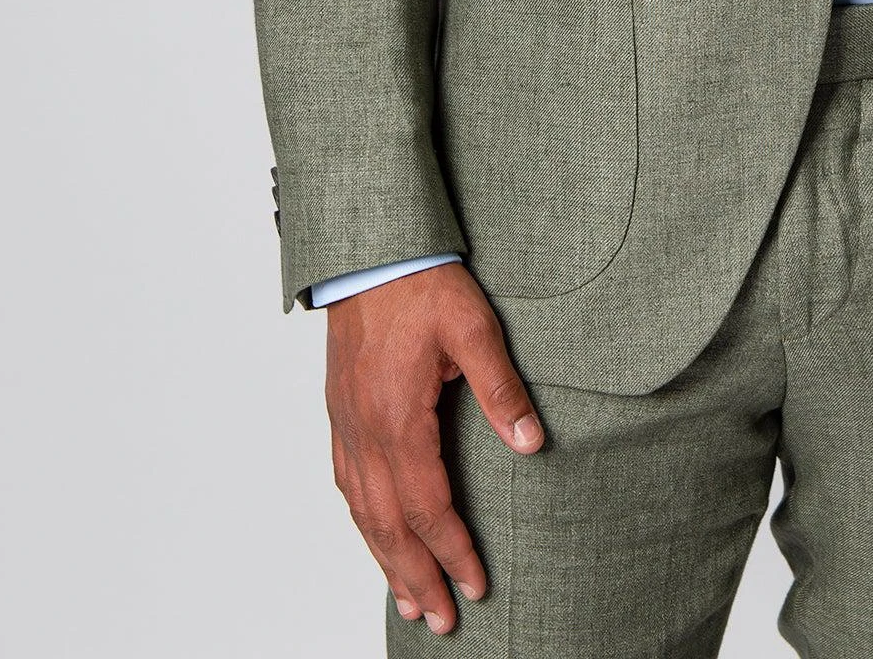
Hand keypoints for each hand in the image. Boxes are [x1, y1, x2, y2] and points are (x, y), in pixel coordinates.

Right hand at [325, 262, 544, 634]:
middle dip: (417, 576)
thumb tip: (533, 444)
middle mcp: (365, 431)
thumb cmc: (423, 283)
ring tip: (410, 599)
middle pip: (389, 525)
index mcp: (399, 418)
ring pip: (362, 512)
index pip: (428, 506)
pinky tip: (375, 535)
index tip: (476, 586)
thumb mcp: (475, 327)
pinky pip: (346, 484)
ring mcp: (346, 424)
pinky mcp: (340, 412)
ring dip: (386, 560)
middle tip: (443, 620)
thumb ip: (502, 389)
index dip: (453, 551)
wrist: (370, 251)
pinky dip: (362, 522)